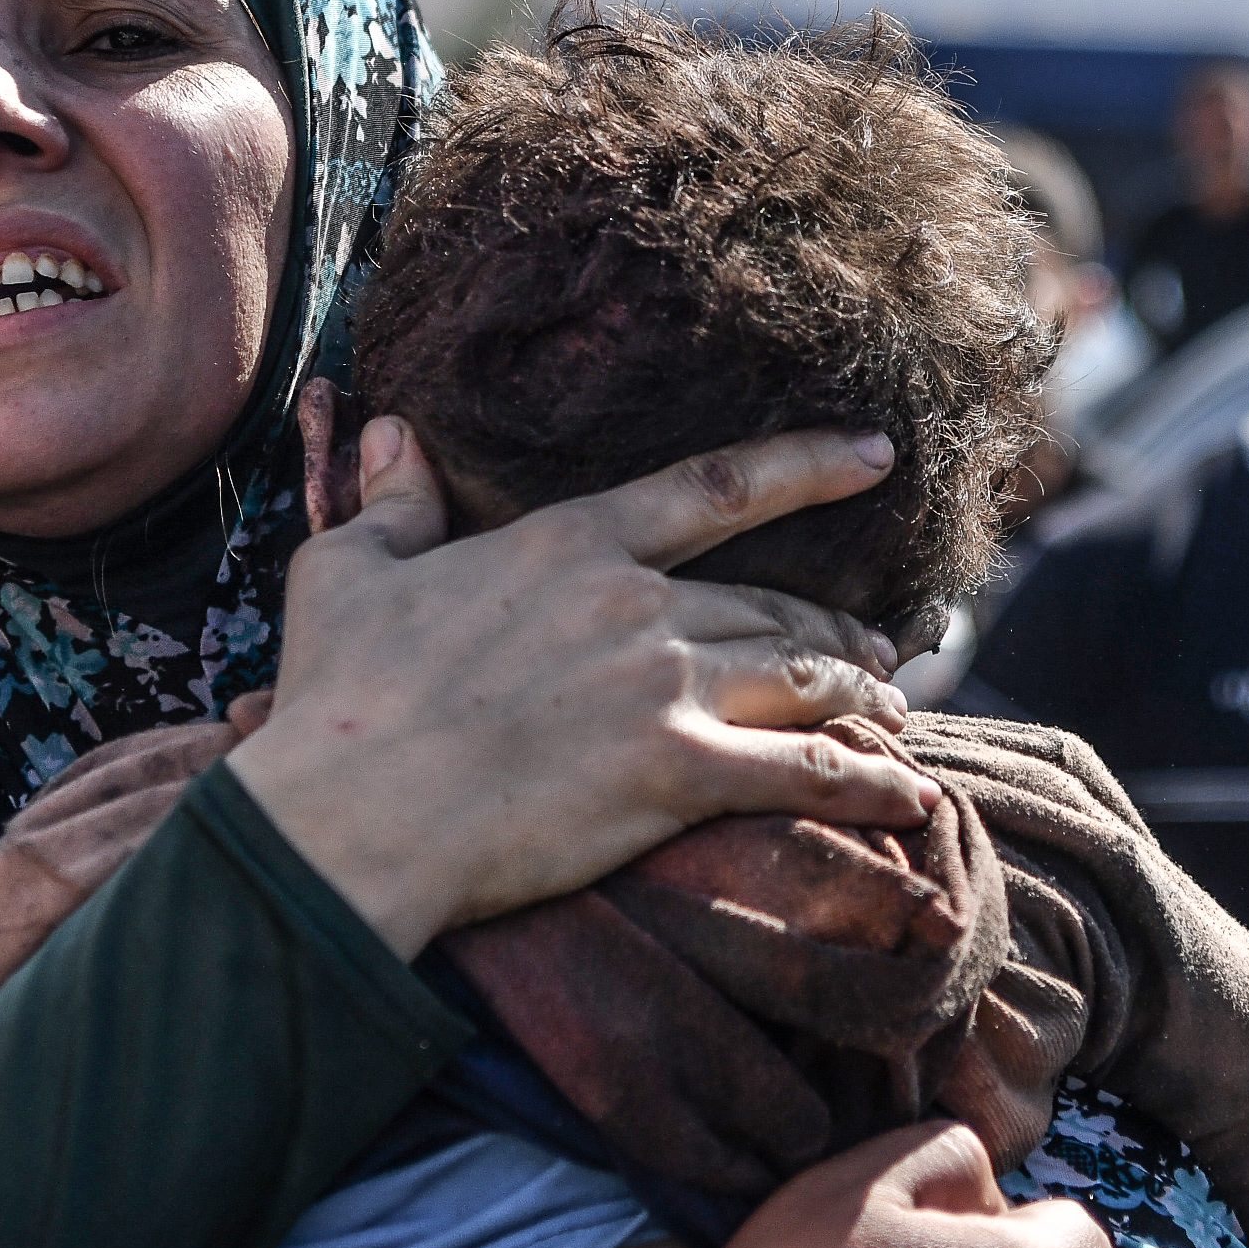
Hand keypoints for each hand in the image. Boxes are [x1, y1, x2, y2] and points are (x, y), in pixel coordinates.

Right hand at [229, 415, 929, 954]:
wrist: (348, 816)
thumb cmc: (338, 698)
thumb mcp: (347, 572)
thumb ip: (393, 500)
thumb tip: (393, 432)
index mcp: (569, 543)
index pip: (716, 486)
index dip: (808, 463)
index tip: (877, 455)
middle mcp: (635, 602)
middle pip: (773, 600)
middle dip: (838, 622)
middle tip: (881, 644)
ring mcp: (662, 688)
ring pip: (801, 676)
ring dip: (861, 693)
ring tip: (894, 710)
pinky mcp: (675, 776)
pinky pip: (802, 773)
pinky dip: (867, 785)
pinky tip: (910, 800)